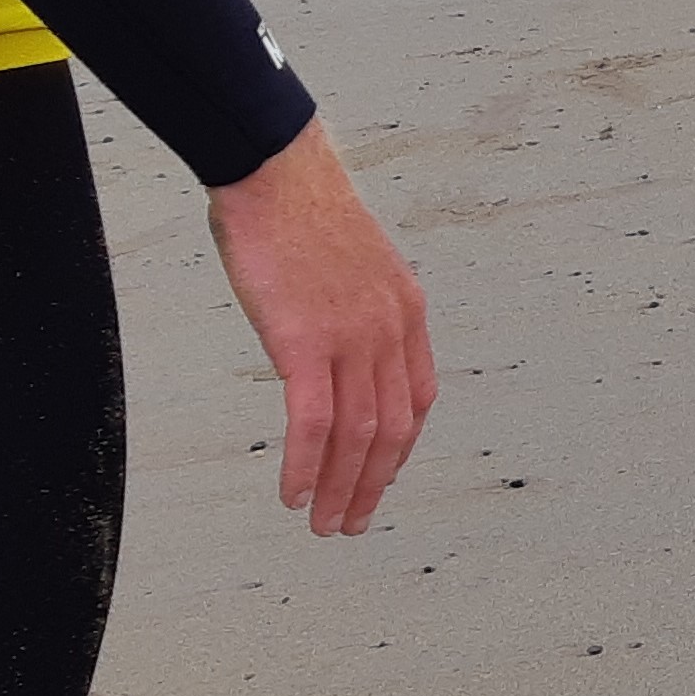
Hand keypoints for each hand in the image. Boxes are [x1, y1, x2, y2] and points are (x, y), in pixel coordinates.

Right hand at [204, 122, 435, 537]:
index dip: (400, 448)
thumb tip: (334, 346)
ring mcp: (351, 337)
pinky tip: (293, 492)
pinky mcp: (304, 341)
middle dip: (372, 484)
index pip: (417, 398)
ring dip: (340, 488)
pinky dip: (304, 464)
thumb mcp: (352, 265)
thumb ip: (355, 311)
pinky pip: (313, 421)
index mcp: (405, 311)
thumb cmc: (301, 211)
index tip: (380, 477)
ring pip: (357, 435)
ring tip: (322, 523)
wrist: (276, 172)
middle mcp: (390, 329)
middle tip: (350, 523)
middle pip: (393, 429)